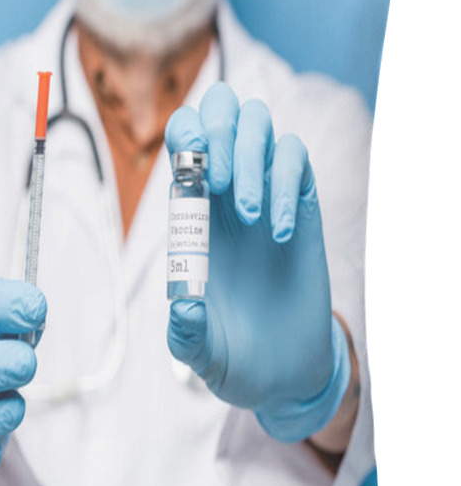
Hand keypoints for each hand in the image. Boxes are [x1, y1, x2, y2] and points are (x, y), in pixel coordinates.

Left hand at [165, 83, 350, 442]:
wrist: (279, 372)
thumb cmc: (230, 355)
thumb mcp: (198, 351)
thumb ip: (186, 333)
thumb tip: (186, 306)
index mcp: (190, 213)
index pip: (184, 141)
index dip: (186, 135)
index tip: (193, 168)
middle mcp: (225, 195)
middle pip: (221, 112)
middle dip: (219, 130)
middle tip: (221, 184)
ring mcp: (266, 196)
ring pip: (260, 125)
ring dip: (252, 157)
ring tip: (249, 218)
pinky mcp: (301, 208)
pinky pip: (297, 162)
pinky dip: (286, 185)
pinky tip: (277, 233)